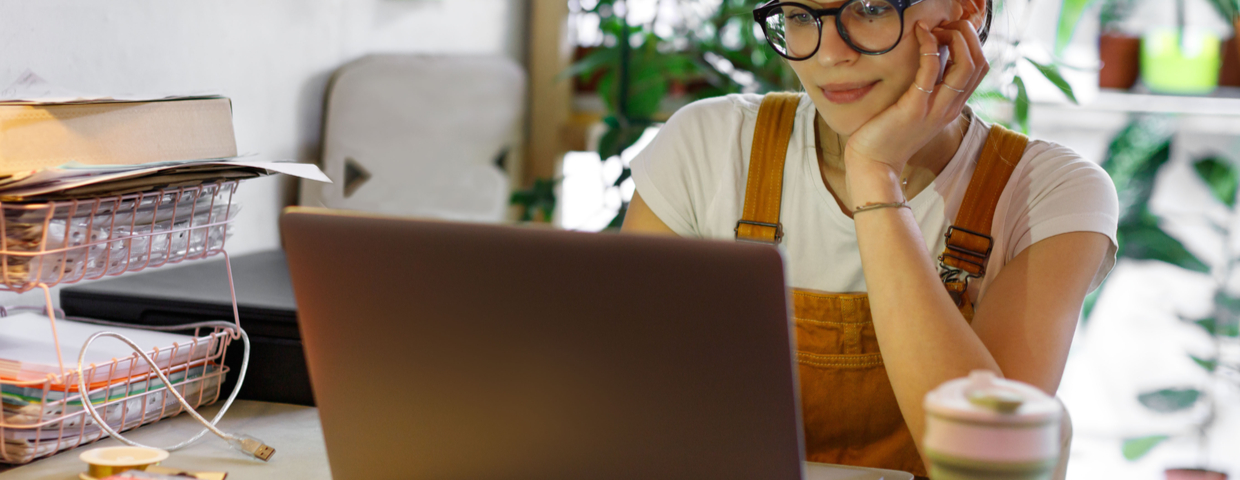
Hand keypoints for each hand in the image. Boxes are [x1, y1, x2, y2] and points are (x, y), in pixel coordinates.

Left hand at [842, 20, 988, 202]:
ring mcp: (935, 109)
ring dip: (955, 38)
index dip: (971, 43)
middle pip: (980, 63)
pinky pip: (931, 70)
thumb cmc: (888, 134)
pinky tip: (920, 33)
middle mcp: (950, 108)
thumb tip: (930, 57)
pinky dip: (929, 46)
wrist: (874, 164)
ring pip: (966, 65)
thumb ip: (928, 88)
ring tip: (934, 27)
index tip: (948, 31)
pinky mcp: (915, 108)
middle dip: (967, 35)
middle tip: (944, 25)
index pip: (980, 68)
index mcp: (953, 107)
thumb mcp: (916, 109)